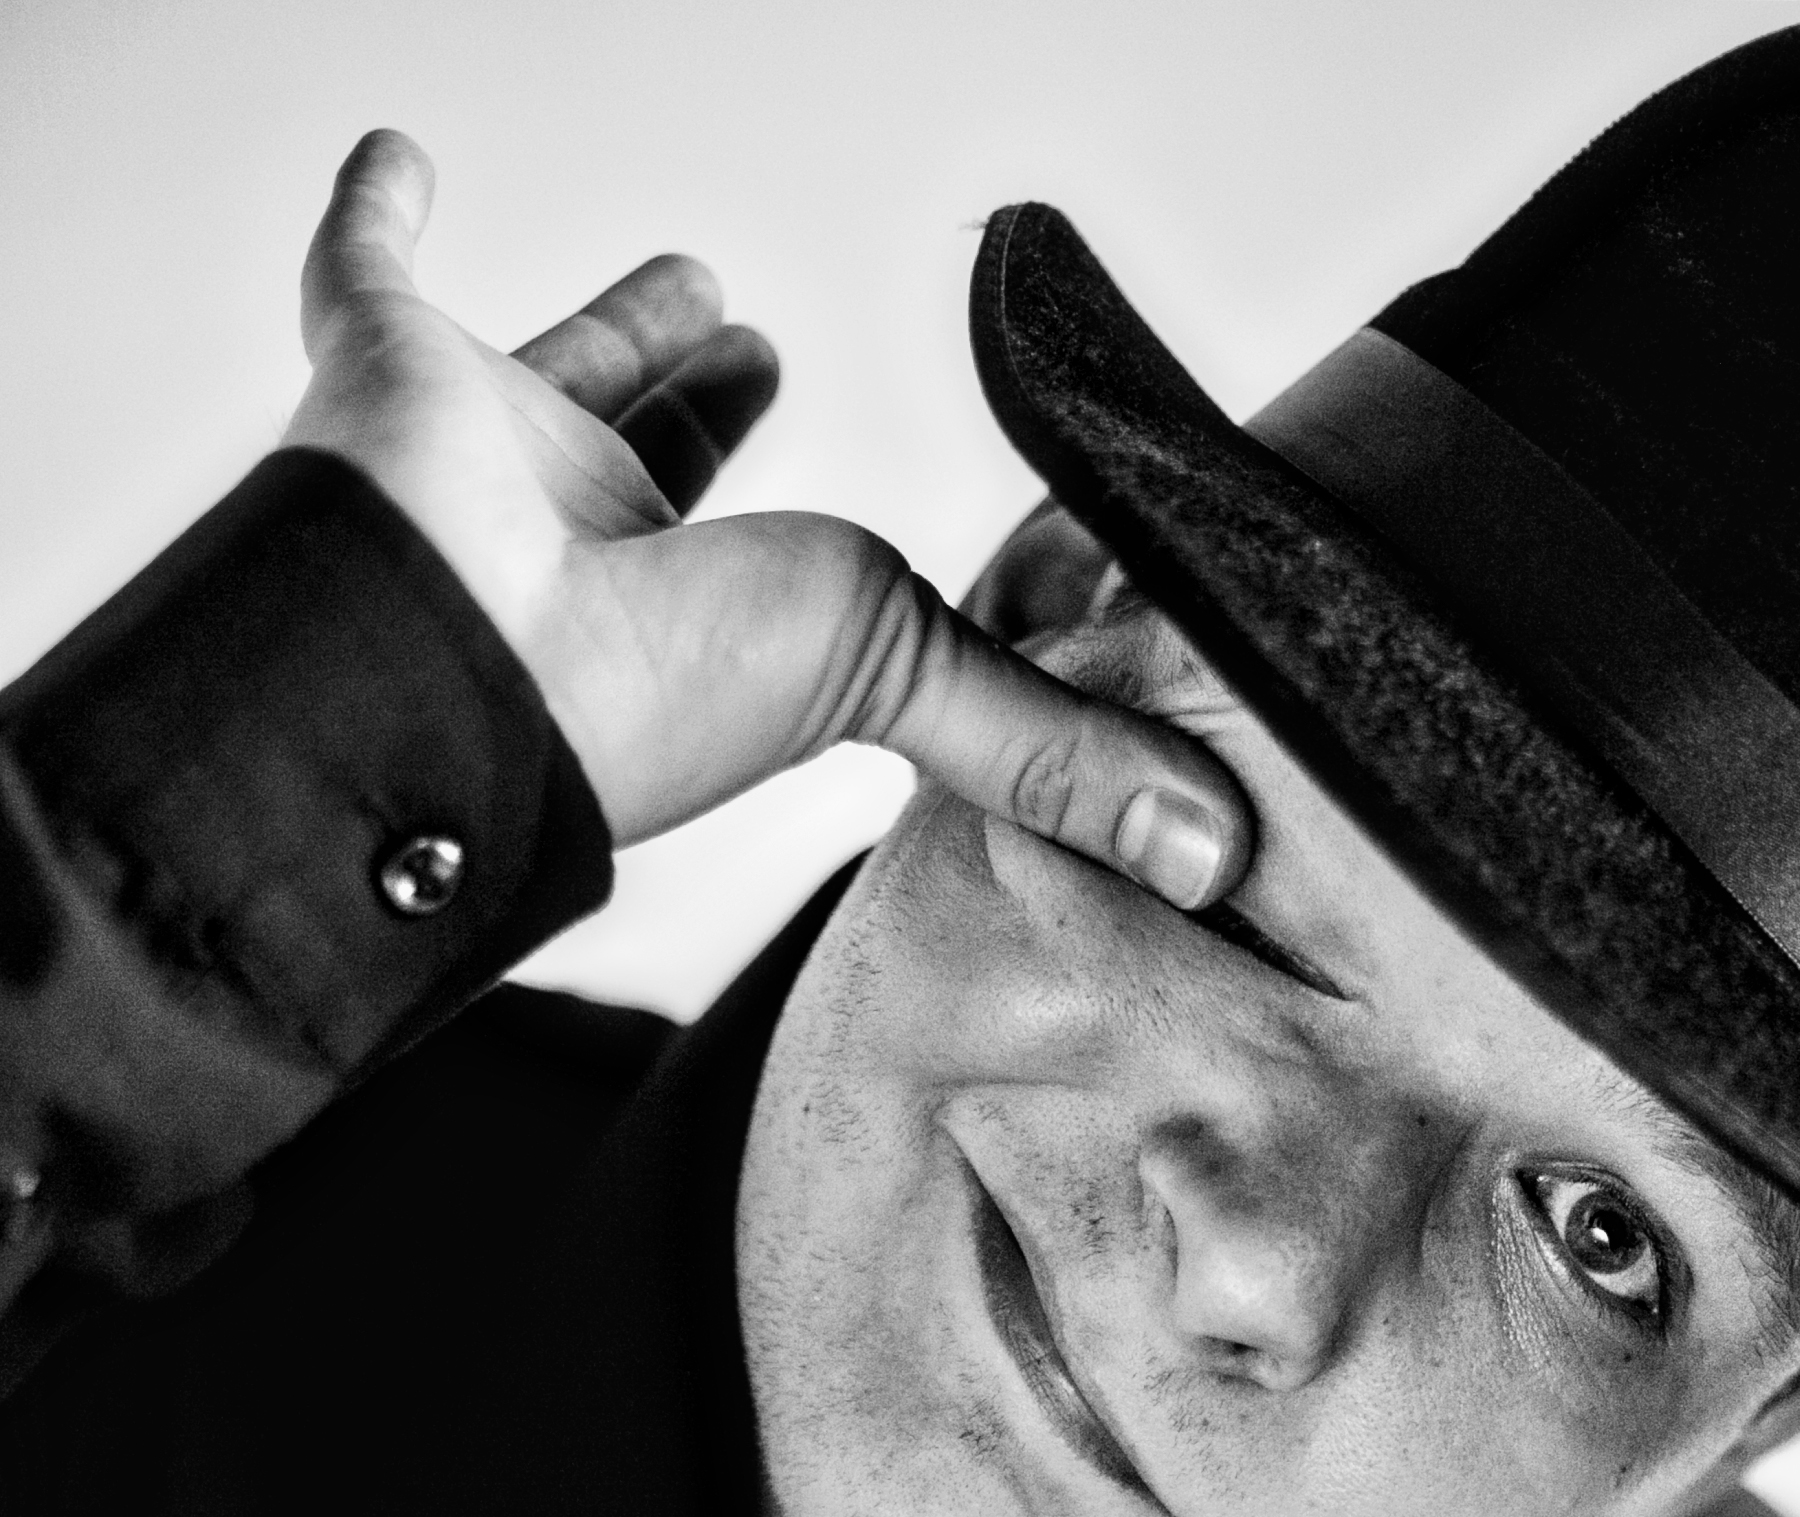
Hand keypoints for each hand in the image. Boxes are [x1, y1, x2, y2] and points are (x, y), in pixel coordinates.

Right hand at [281, 130, 1251, 894]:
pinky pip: (363, 269)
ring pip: (551, 376)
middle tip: (762, 356)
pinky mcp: (388, 369)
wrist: (450, 666)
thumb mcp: (905, 681)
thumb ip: (1051, 750)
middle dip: (715, 416)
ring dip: (619, 327)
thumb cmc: (640, 700)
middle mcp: (598, 547)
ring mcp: (486, 459)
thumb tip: (1214, 855)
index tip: (891, 537)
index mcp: (707, 623)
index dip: (846, 562)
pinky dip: (371, 213)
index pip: (795, 575)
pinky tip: (396, 157)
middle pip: (671, 464)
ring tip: (695, 282)